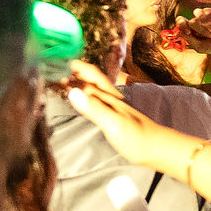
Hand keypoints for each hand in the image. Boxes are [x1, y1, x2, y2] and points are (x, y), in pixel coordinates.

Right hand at [61, 68, 200, 170]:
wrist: (157, 150)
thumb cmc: (136, 138)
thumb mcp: (113, 124)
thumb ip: (94, 108)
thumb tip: (72, 92)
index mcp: (109, 97)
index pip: (91, 74)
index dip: (77, 66)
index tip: (58, 61)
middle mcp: (110, 98)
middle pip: (90, 80)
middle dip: (74, 74)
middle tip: (53, 73)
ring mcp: (113, 108)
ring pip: (92, 90)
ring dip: (78, 86)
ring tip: (60, 85)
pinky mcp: (114, 118)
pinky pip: (95, 102)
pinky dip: (84, 98)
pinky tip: (81, 102)